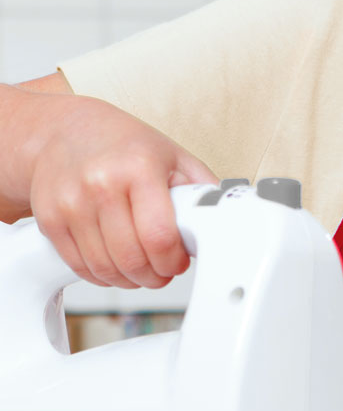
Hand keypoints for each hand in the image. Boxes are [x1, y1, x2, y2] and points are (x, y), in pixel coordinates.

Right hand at [13, 82, 216, 288]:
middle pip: (132, 258)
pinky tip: (116, 267)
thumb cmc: (124, 144)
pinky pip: (79, 266)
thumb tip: (224, 218)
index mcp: (139, 168)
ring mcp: (71, 203)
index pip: (159, 235)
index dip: (174, 260)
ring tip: (143, 270)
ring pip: (105, 268)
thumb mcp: (172, 155)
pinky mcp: (50, 219)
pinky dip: (102, 276)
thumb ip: (200, 188)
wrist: (64, 130)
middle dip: (156, 275)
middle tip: (165, 271)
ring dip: (130, 280)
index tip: (180, 262)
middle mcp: (102, 184)